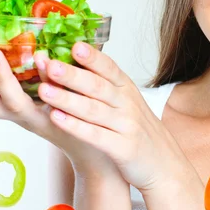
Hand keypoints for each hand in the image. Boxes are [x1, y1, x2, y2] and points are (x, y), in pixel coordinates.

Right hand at [0, 48, 120, 179]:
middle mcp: (16, 115)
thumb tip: (10, 28)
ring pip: (12, 102)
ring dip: (1, 78)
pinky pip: (50, 97)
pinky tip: (42, 57)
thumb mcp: (33, 89)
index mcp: (5, 106)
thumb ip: (22, 69)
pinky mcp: (60, 117)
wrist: (94, 142)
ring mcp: (37, 117)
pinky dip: (44, 76)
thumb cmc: (62, 108)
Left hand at [37, 41, 202, 196]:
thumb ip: (106, 86)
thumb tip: (74, 65)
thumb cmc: (140, 131)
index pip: (110, 68)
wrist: (165, 164)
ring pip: (93, 110)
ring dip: (67, 99)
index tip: (74, 44)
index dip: (93, 57)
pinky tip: (57, 118)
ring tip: (44, 91)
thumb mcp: (128, 103)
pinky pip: (95, 135)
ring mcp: (127, 126)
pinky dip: (75, 126)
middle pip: (98, 86)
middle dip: (73, 75)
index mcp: (128, 90)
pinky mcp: (123, 149)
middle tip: (50, 64)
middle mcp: (128, 104)